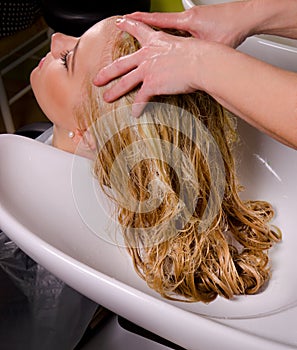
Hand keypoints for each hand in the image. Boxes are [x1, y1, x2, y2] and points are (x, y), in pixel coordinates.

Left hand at [94, 18, 202, 116]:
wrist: (201, 62)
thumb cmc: (198, 54)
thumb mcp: (183, 45)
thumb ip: (173, 51)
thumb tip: (176, 59)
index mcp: (155, 42)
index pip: (138, 29)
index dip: (127, 25)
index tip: (119, 22)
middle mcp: (146, 55)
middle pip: (120, 64)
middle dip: (107, 73)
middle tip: (97, 78)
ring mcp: (147, 70)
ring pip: (125, 82)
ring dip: (114, 92)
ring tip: (107, 98)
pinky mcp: (152, 84)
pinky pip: (140, 99)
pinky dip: (137, 107)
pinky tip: (134, 113)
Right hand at [126, 1, 253, 47]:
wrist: (247, 17)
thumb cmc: (232, 29)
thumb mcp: (210, 46)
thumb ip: (194, 56)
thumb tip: (184, 69)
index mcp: (186, 22)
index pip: (157, 21)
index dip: (140, 22)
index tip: (126, 20)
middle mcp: (187, 18)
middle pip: (159, 21)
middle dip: (141, 23)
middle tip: (126, 23)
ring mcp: (192, 19)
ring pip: (169, 24)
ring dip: (155, 27)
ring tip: (140, 31)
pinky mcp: (198, 21)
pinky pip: (179, 27)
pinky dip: (170, 31)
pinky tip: (167, 39)